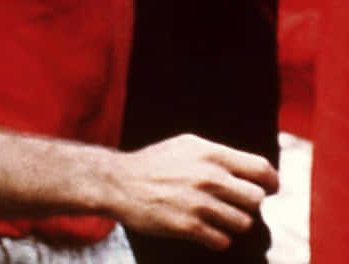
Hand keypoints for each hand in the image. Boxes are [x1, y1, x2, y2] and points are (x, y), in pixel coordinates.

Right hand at [104, 135, 276, 248]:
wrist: (117, 182)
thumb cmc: (155, 164)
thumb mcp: (187, 146)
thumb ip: (221, 156)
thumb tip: (257, 172)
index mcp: (210, 154)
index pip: (261, 170)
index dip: (270, 183)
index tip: (266, 190)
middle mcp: (208, 176)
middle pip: (256, 200)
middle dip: (246, 204)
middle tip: (230, 204)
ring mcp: (198, 202)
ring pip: (243, 223)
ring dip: (231, 223)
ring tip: (212, 216)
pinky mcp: (188, 226)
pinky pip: (223, 241)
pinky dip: (215, 238)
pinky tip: (201, 229)